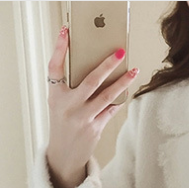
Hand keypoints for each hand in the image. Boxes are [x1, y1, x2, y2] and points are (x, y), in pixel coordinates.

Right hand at [45, 25, 139, 187]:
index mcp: (55, 97)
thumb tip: (96, 70)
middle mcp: (68, 107)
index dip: (59, 49)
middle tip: (120, 52)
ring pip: (107, 96)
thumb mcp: (59, 104)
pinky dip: (119, 100)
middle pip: (90, 81)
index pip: (54, 68)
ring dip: (122, 82)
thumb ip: (71, 89)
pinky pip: (110, 110)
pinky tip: (127, 91)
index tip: (66, 32)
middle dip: (107, 65)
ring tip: (134, 71)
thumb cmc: (63, 124)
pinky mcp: (95, 129)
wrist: (63, 154)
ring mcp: (83, 119)